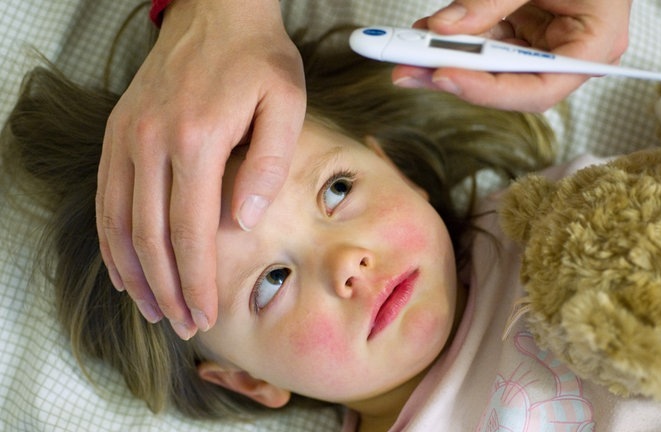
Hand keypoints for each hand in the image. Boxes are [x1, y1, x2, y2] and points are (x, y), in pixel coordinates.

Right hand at [97, 0, 305, 338]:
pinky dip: (111, 239)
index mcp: (197, 138)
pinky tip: (123, 269)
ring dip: (133, 274)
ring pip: (119, 222)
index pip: (190, 230)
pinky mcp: (117, 131)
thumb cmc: (259, 59)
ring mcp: (127, 135)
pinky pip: (105, 197)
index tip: (204, 315)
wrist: (218, 11)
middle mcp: (151, 140)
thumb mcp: (285, 103)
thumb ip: (268, 163)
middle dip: (167, 290)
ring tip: (152, 310)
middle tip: (182, 325)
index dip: (196, 280)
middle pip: (150, 236)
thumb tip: (245, 221)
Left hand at [392, 0, 631, 111]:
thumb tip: (444, 28)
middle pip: (508, 84)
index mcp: (596, 43)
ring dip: (446, 60)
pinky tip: (426, 35)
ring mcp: (544, 42)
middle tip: (408, 69)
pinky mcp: (523, 30)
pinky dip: (455, 40)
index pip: (540, 89)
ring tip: (406, 50)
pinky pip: (485, 42)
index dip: (490, 90)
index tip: (444, 74)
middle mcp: (569, 52)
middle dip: (455, 75)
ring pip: (490, 66)